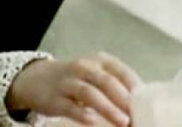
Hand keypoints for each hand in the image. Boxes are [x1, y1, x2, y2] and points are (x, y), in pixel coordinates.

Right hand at [6, 51, 140, 125]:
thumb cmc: (74, 79)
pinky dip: (82, 114)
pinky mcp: (55, 100)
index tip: (146, 101)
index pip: (120, 70)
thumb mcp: (94, 73)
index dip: (134, 85)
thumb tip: (139, 103)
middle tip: (136, 113)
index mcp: (98, 61)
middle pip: (106, 81)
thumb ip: (113, 83)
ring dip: (108, 108)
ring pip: (89, 93)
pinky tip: (93, 122)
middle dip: (123, 99)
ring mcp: (68, 83)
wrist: (35, 79)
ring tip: (122, 121)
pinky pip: (70, 107)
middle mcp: (83, 68)